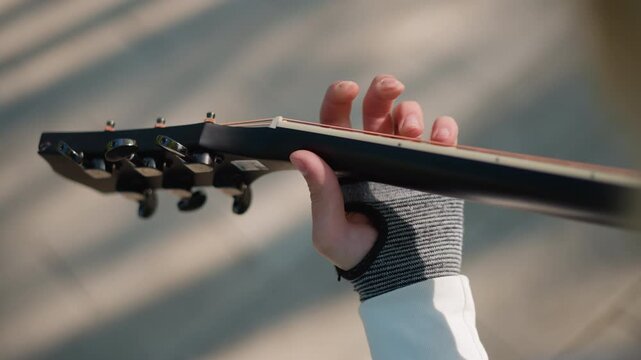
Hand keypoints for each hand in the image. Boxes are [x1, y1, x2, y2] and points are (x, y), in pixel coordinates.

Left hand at [290, 75, 458, 269]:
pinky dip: (444, 129)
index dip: (339, 97)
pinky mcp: (434, 166)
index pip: (336, 119)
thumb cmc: (358, 254)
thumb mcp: (331, 231)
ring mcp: (405, 157)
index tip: (348, 89)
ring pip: (408, 115)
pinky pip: (442, 136)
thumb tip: (301, 154)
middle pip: (376, 106)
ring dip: (410, 112)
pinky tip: (440, 139)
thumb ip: (319, 193)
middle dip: (382, 89)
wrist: (401, 274)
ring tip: (411, 132)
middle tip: (391, 87)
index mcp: (343, 160)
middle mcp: (373, 152)